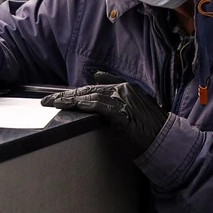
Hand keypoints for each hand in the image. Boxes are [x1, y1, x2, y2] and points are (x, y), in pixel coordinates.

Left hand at [41, 71, 167, 155]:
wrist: (166, 138)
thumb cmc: (149, 124)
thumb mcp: (133, 103)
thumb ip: (115, 89)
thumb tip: (97, 74)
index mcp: (123, 87)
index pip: (91, 87)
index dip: (72, 92)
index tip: (56, 97)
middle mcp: (122, 90)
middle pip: (87, 90)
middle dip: (65, 96)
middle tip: (46, 101)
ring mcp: (124, 100)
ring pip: (91, 97)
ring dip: (71, 101)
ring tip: (54, 104)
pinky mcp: (125, 113)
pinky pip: (103, 107)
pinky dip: (89, 105)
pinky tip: (77, 106)